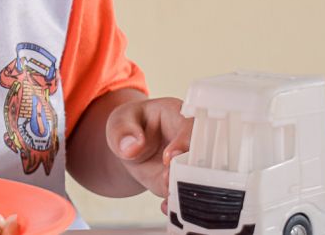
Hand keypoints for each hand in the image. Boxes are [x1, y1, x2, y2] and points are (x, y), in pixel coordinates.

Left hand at [106, 96, 192, 210]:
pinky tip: (167, 207)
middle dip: (191, 170)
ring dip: (188, 190)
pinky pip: (189, 194)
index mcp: (179, 116)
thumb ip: (124, 131)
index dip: (183, 143)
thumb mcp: (120, 122)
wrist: (132, 147)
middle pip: (204, 155)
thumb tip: (133, 147)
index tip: (169, 158)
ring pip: (200, 178)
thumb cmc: (129, 126)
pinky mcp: (185, 183)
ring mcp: (191, 164)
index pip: (190, 127)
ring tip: (168, 197)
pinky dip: (180, 203)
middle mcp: (193, 141)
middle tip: (170, 181)